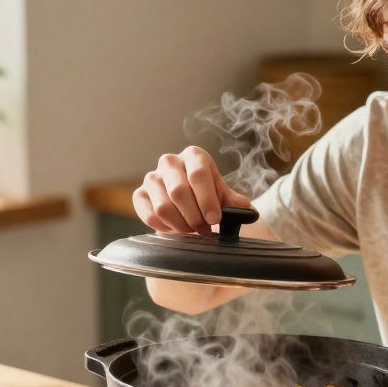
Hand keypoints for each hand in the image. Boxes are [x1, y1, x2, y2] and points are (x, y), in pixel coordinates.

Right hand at [134, 145, 251, 236]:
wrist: (186, 199)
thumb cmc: (206, 193)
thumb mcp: (222, 195)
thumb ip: (233, 202)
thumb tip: (248, 211)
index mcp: (194, 156)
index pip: (198, 174)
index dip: (207, 200)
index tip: (214, 220)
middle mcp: (170, 162)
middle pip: (179, 192)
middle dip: (194, 216)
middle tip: (204, 230)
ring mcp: (152, 177)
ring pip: (163, 207)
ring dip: (180, 225)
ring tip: (191, 230)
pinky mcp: (139, 194)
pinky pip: (150, 216)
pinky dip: (165, 228)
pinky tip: (176, 228)